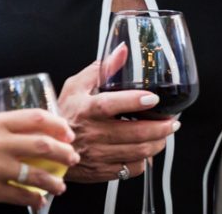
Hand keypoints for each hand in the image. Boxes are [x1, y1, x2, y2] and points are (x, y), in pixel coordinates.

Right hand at [0, 109, 77, 208]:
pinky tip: (38, 201)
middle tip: (72, 157)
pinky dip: (33, 200)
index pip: (36, 118)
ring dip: (53, 181)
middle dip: (64, 153)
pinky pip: (20, 196)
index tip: (67, 132)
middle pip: (42, 145)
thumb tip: (22, 137)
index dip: (57, 125)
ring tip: (60, 185)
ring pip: (36, 174)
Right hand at [58, 49, 176, 182]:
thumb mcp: (77, 85)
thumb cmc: (64, 113)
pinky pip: (131, 169)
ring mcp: (98, 155)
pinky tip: (146, 150)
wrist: (49, 147)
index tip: (153, 98)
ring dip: (158, 143)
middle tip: (172, 121)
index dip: (134, 101)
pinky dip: (144, 160)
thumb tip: (123, 51)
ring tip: (164, 134)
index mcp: (88, 109)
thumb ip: (102, 68)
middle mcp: (94, 133)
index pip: (111, 105)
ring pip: (137, 152)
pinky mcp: (102, 171)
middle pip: (134, 133)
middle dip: (161, 127)